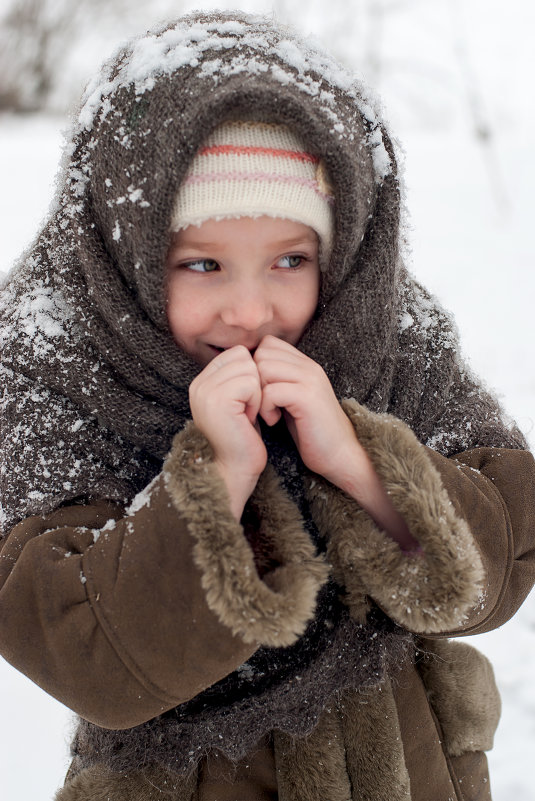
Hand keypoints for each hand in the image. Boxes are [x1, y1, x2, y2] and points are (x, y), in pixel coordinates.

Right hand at [189, 346, 266, 518]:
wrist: (233, 470)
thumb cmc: (241, 438)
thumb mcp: (237, 402)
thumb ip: (238, 377)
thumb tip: (257, 352)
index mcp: (202, 382)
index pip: (236, 354)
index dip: (250, 375)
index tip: (246, 402)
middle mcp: (199, 383)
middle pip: (243, 357)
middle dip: (254, 382)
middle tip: (247, 409)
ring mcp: (206, 391)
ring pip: (249, 368)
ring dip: (256, 392)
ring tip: (247, 414)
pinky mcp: (218, 400)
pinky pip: (250, 383)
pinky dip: (256, 401)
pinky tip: (248, 419)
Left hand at [254, 336, 415, 547]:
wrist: (341, 455)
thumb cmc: (312, 431)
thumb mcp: (292, 399)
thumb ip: (277, 381)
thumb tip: (248, 372)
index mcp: (306, 364)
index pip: (268, 344)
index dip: (256, 366)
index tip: (260, 392)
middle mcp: (309, 366)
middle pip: (262, 353)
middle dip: (254, 380)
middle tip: (262, 403)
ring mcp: (310, 380)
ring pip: (264, 368)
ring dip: (259, 393)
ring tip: (269, 412)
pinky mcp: (307, 397)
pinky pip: (271, 391)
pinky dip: (265, 408)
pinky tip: (274, 421)